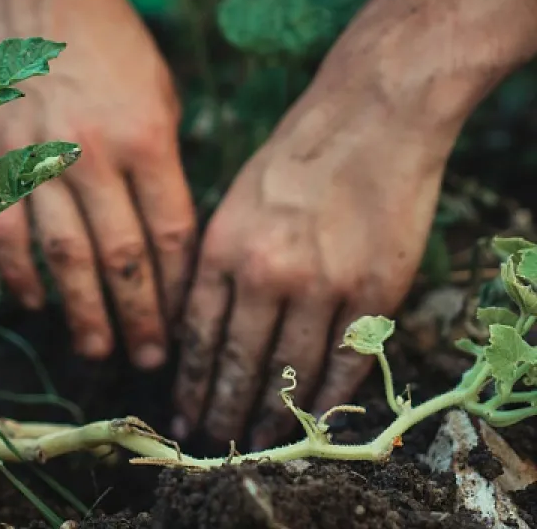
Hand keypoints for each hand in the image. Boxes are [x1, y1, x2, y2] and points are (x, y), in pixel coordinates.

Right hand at [0, 0, 195, 369]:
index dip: (179, 286)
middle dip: (140, 317)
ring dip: (82, 312)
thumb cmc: (116, 48)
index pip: (171, 233)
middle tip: (149, 361)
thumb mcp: (163, 96)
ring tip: (98, 351)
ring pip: (64, 256)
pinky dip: (21, 274)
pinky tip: (37, 304)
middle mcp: (94, 155)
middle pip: (122, 257)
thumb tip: (168, 235)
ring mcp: (39, 158)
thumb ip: (166, 164)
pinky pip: (6, 230)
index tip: (186, 320)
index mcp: (147, 139)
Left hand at [173, 70, 452, 447]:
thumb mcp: (235, 197)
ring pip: (290, 373)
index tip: (183, 411)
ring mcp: (323, 285)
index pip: (198, 335)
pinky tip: (314, 418)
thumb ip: (217, 260)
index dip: (190, 381)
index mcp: (223, 245)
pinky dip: (328, 398)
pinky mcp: (373, 292)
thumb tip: (200, 322)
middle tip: (214, 441)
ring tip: (257, 439)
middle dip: (222, 409)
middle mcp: (266, 272)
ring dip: (272, 414)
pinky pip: (346, 363)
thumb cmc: (296, 152)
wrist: (370, 116)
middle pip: (238, 362)